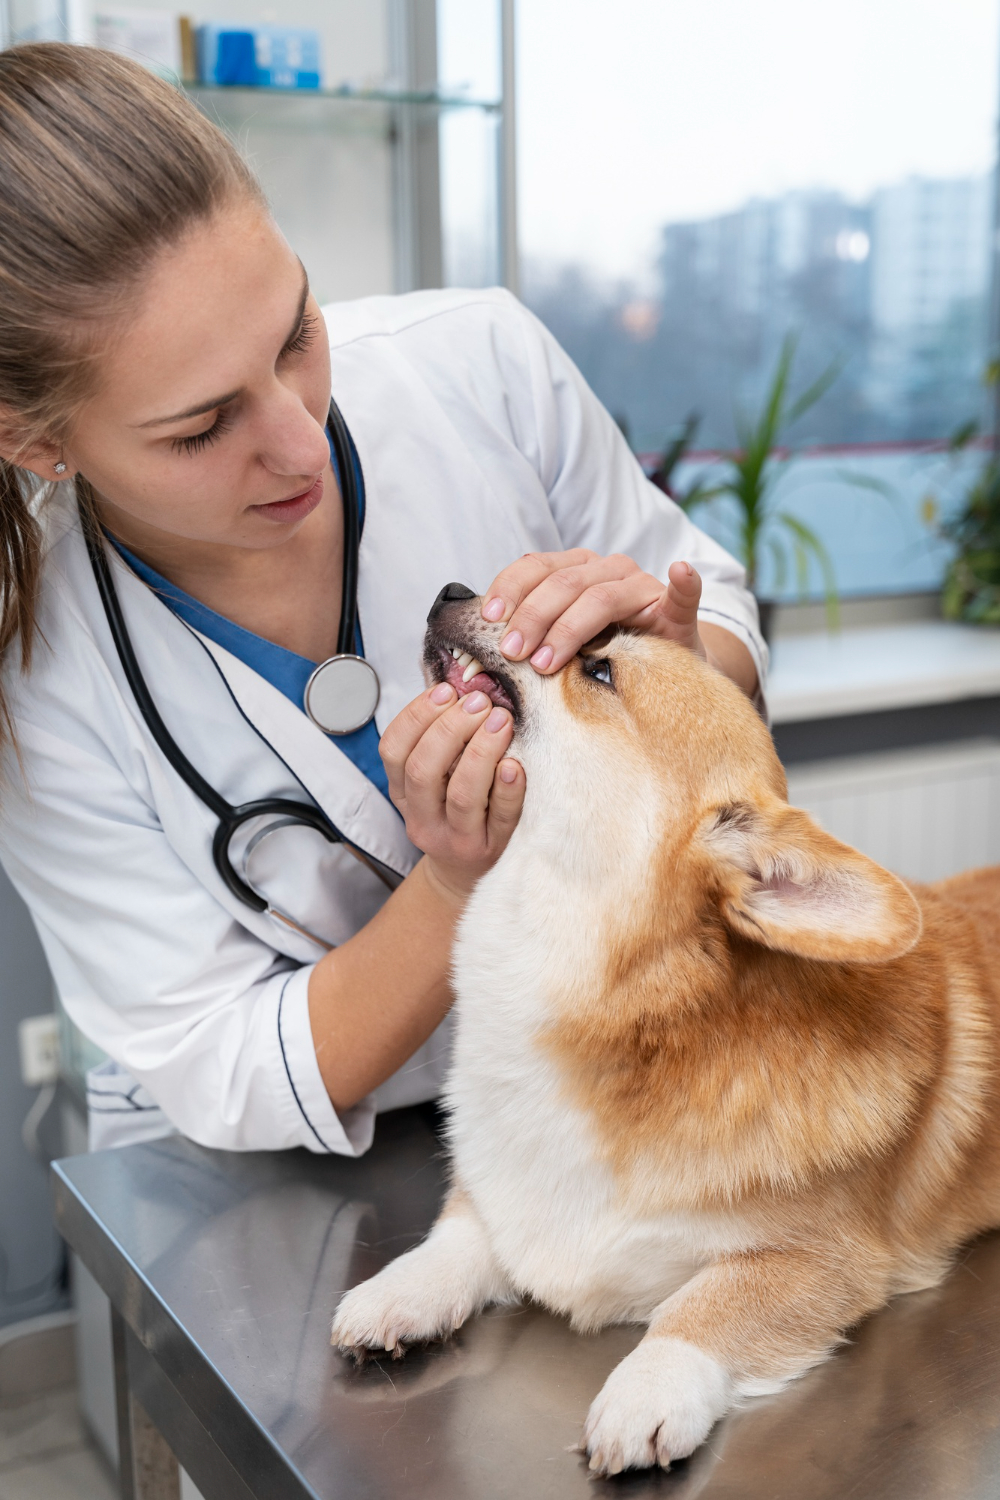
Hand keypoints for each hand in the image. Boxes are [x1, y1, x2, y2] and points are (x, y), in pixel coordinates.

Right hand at [380, 684, 524, 901]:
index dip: (416, 716)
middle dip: (451, 728)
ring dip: (482, 750)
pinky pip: (501, 817)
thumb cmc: (455, 813)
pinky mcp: (489, 850)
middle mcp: (421, 818)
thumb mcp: (435, 782)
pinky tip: (517, 764)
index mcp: (402, 794)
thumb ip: (441, 743)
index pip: (393, 750)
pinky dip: (508, 789)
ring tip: (502, 720)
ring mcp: (455, 838)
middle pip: (423, 769)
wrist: (468, 874)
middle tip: (480, 701)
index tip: (446, 691)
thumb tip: (463, 688)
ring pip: (462, 793)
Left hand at [481, 549, 708, 673]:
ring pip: (600, 596)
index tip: (489, 619)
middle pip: (563, 583)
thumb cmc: (603, 658)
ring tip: (547, 662)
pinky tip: (679, 571)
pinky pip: (684, 593)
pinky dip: (684, 582)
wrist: (660, 673)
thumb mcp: (561, 644)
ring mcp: (643, 587)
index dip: (510, 588)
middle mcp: (609, 570)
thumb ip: (531, 635)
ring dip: (569, 628)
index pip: (536, 567)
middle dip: (532, 618)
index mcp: (576, 570)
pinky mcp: (677, 610)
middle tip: (513, 655)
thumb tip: (483, 643)